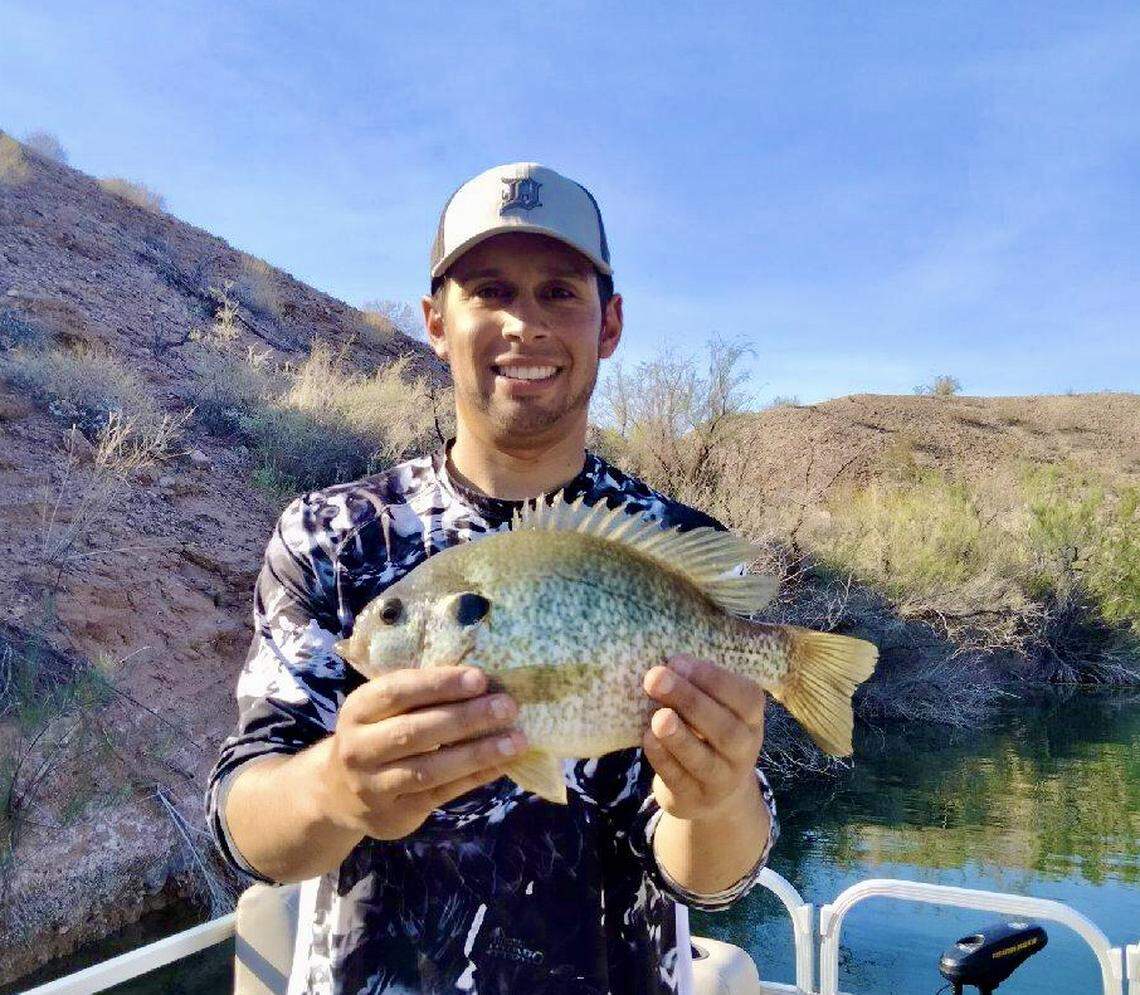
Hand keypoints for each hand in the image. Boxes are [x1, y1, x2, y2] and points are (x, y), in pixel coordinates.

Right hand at [318, 666, 525, 839]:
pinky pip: (440, 794)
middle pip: (415, 730)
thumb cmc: (377, 736)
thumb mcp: (382, 710)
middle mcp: (359, 748)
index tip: (480, 678)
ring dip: (477, 753)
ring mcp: (374, 785)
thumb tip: (483, 682)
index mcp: (358, 710)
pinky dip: (474, 778)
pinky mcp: (393, 814)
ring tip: (515, 740)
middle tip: (507, 706)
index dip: (439, 684)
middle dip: (466, 717)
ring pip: (430, 768)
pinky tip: (501, 764)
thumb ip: (420, 696)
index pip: (397, 691)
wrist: (337, 794)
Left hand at [642, 654, 765, 822]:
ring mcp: (721, 780)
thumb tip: (666, 664)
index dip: (714, 678)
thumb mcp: (714, 708)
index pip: (746, 698)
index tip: (678, 660)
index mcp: (751, 719)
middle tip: (656, 678)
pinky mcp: (694, 799)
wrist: (713, 792)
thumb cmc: (706, 731)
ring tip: (658, 716)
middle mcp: (743, 750)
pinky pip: (679, 779)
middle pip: (725, 729)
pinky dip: (663, 759)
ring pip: (704, 760)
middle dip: (689, 700)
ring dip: (679, 736)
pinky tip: (648, 739)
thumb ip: (696, 687)